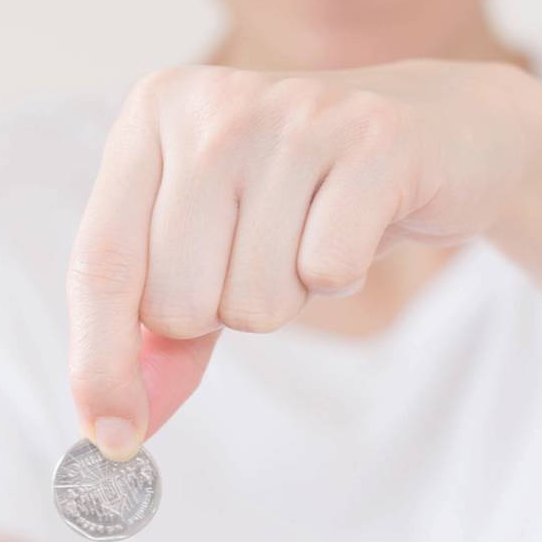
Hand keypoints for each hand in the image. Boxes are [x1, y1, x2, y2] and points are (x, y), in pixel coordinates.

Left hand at [68, 59, 541, 456]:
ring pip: (253, 298)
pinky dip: (341, 276)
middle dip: (222, 313)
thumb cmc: (304, 200)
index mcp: (150, 118)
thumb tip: (119, 429)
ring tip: (312, 234)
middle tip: (266, 255)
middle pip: (177, 300)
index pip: (102, 264)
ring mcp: (293, 115)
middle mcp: (211, 106)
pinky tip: (357, 226)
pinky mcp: (374, 139)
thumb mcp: (213, 253)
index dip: (99, 362)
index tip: (112, 436)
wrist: (442, 136)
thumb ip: (157, 339)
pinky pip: (326, 272)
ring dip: (288, 295)